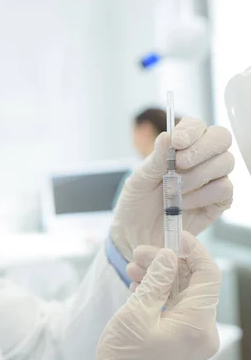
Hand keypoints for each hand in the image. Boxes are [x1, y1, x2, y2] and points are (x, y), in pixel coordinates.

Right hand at [85, 232, 220, 359]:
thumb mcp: (136, 313)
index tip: (173, 235)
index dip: (192, 250)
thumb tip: (168, 255)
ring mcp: (192, 337)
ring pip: (182, 294)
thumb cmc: (125, 359)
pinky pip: (176, 309)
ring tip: (132, 269)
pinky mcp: (180, 341)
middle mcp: (202, 330)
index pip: (208, 275)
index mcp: (197, 324)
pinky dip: (159, 295)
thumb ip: (155, 281)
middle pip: (193, 283)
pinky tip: (138, 287)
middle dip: (167, 263)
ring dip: (159, 278)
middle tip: (139, 253)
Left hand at [111, 117, 233, 261]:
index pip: (197, 126)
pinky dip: (203, 195)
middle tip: (179, 164)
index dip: (191, 130)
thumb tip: (167, 137)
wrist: (135, 234)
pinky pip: (224, 189)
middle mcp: (201, 159)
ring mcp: (212, 179)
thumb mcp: (139, 179)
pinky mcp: (218, 201)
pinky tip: (184, 203)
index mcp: (180, 147)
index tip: (177, 142)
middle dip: (200, 149)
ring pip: (225, 163)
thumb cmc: (136, 202)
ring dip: (197, 176)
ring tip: (174, 191)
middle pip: (221, 138)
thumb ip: (155, 160)